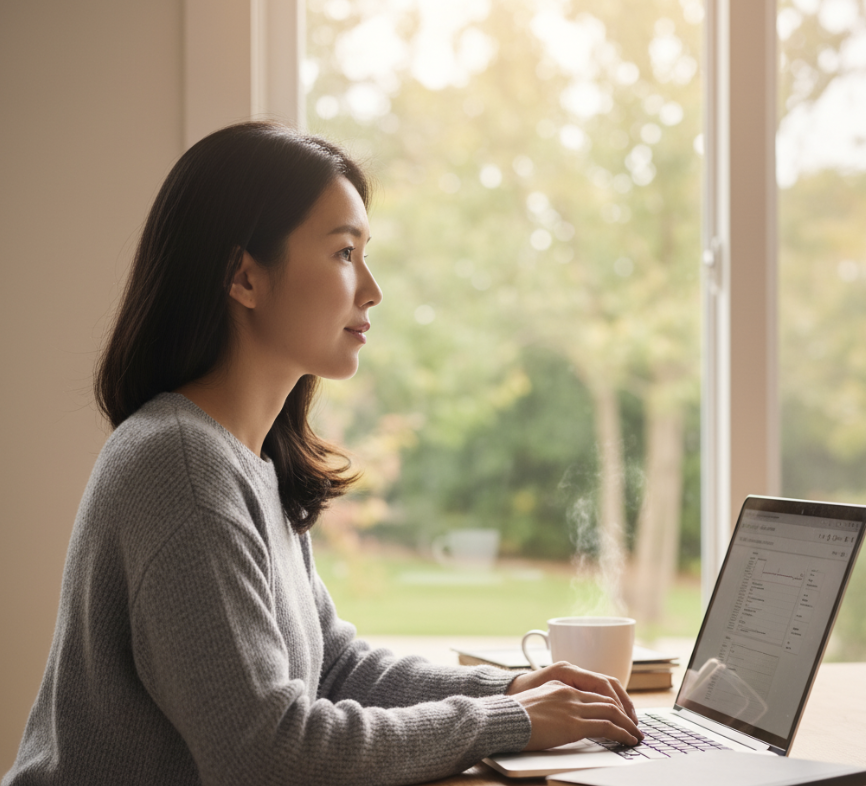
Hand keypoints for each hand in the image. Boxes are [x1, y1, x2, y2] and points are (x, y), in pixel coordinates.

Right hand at [506, 661, 642, 750]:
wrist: (504, 718)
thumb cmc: (514, 714)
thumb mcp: (537, 699)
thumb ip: (554, 701)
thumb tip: (562, 714)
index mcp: (562, 684)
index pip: (596, 691)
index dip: (613, 703)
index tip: (621, 714)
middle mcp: (570, 692)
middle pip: (608, 700)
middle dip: (626, 714)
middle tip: (635, 726)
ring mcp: (573, 708)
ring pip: (612, 712)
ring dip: (628, 725)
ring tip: (636, 736)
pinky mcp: (574, 725)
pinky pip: (606, 727)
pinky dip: (622, 734)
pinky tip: (628, 740)